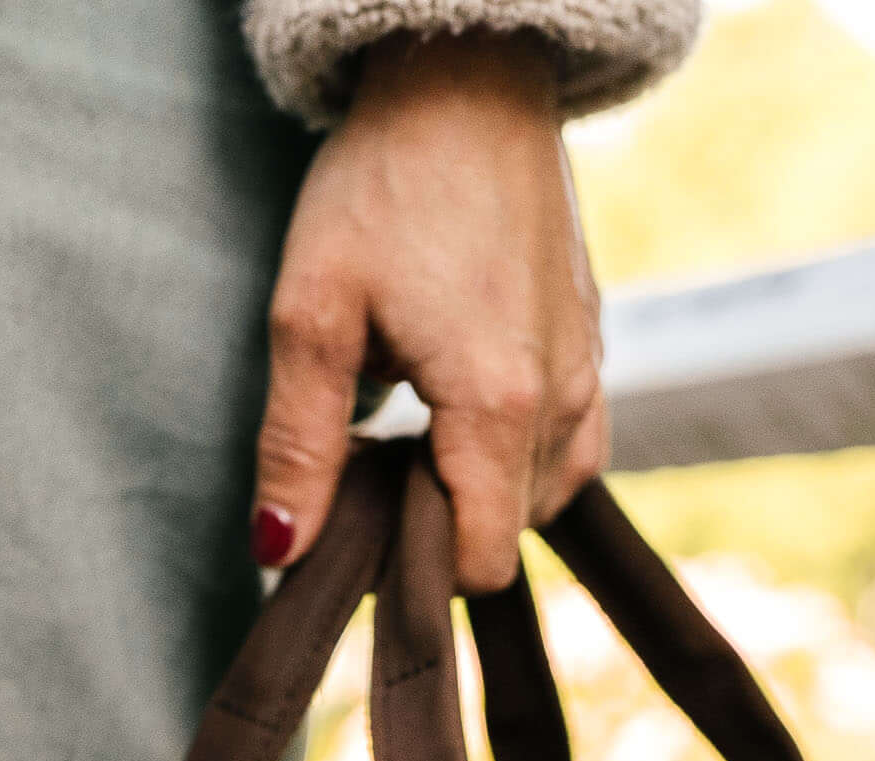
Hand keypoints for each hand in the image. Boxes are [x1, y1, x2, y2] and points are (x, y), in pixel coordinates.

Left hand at [255, 33, 607, 595]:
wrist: (467, 79)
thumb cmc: (386, 182)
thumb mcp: (313, 313)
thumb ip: (298, 443)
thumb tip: (282, 551)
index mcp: (498, 405)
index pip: (478, 562)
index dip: (410, 566)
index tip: (355, 516)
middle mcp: (565, 402)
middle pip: (508, 535)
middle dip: (438, 526)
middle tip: (368, 457)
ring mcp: (589, 373)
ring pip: (542, 496)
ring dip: (476, 489)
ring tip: (410, 426)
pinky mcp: (592, 345)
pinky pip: (568, 446)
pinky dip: (512, 454)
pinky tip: (456, 407)